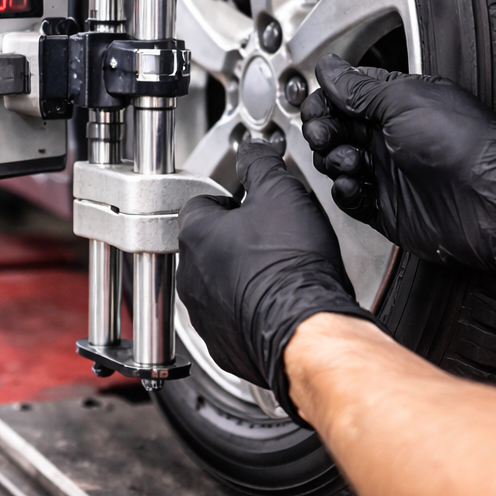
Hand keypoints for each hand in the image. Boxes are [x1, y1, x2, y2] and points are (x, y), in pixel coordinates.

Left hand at [177, 139, 373, 420]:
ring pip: (216, 285)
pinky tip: (275, 305)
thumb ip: (260, 165)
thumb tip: (254, 150)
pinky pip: (230, 322)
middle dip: (236, 241)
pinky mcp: (222, 344)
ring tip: (277, 274)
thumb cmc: (292, 267)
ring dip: (240, 278)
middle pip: (208, 246)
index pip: (202, 203)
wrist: (305, 329)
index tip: (253, 205)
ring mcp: (203, 314)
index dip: (232, 200)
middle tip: (271, 241)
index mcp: (196, 233)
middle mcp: (190, 275)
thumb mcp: (281, 194)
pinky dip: (248, 313)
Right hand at [300, 55, 495, 277]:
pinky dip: (346, 192)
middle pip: (337, 130)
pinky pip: (351, 199)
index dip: (326, 101)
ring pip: (338, 164)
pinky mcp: (387, 208)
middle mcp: (392, 138)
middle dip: (323, 131)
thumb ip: (359, 89)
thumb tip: (330, 69)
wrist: (491, 200)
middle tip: (324, 134)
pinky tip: (354, 185)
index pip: (348, 97)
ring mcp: (390, 174)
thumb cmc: (462, 145)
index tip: (316, 107)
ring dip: (334, 160)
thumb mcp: (403, 102)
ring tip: (353, 161)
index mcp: (398, 106)